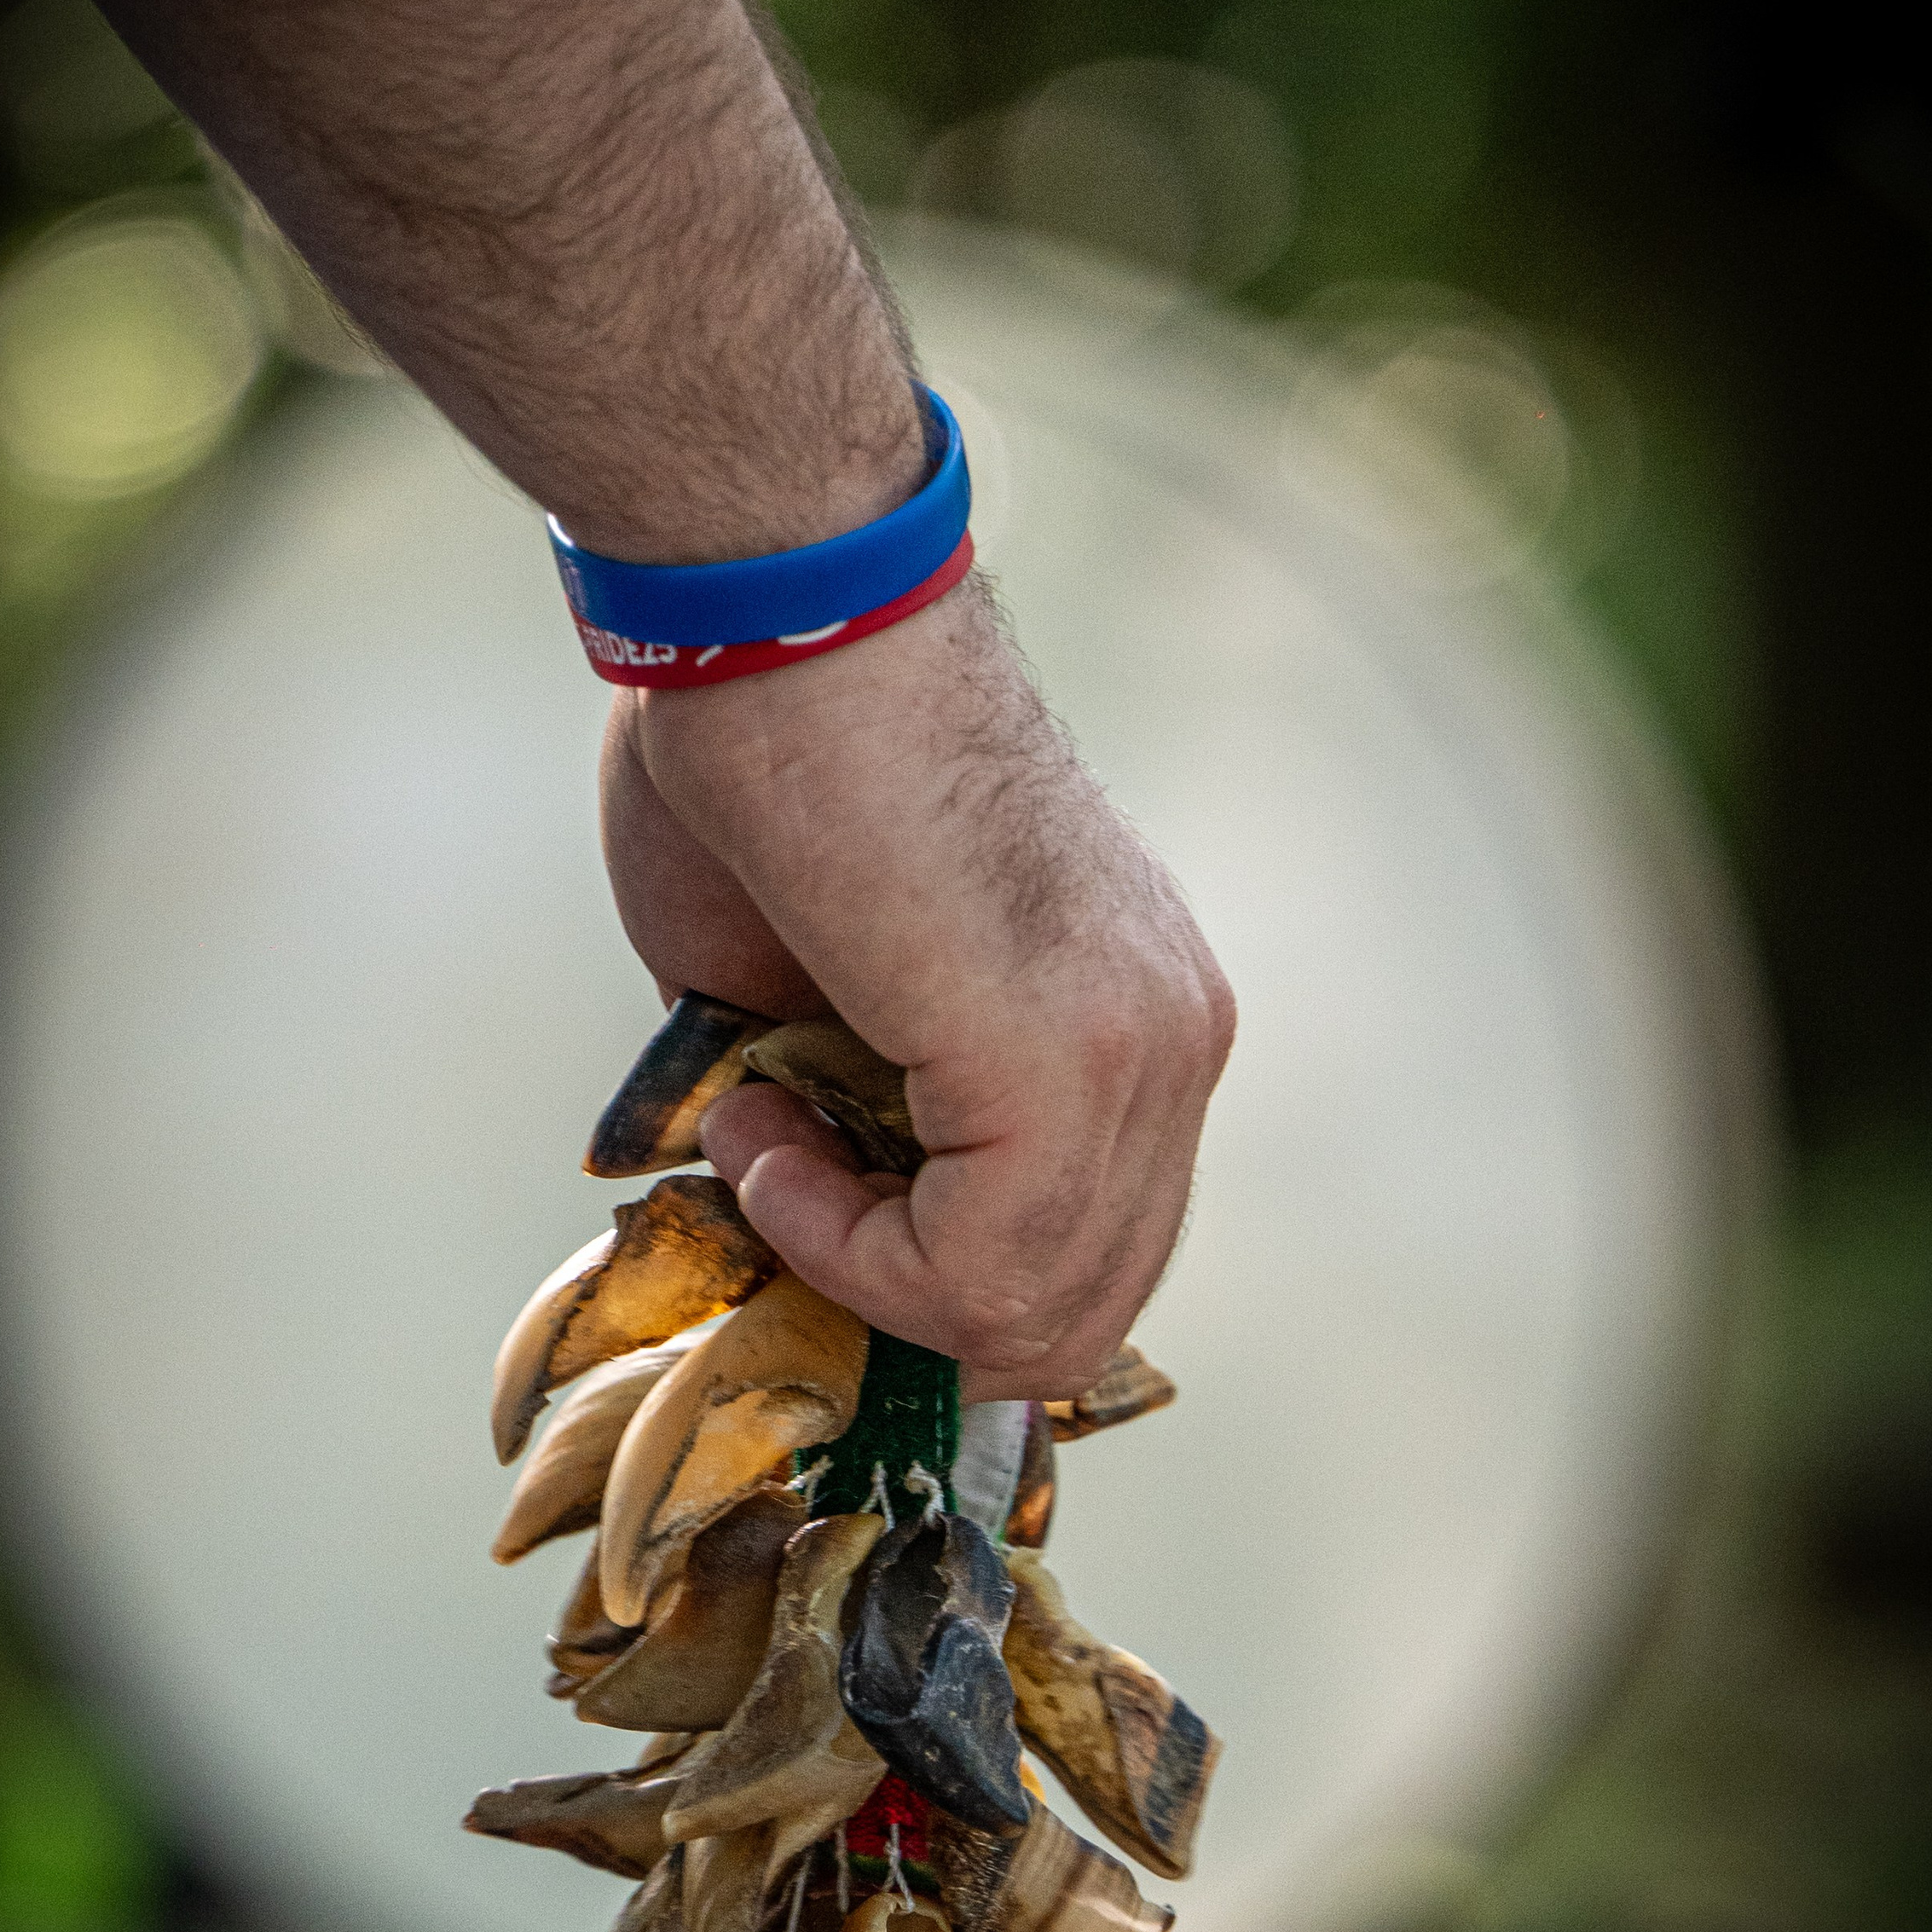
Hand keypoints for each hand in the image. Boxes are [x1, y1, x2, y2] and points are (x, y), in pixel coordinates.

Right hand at [599, 577, 1234, 1401]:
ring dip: (852, 1264)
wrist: (770, 618)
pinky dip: (839, 1242)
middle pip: (1078, 1308)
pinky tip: (767, 1128)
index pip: (1086, 1246)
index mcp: (1136, 1015)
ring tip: (759, 1129)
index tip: (786, 1156)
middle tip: (775, 1174)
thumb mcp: (818, 984)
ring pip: (1031, 1313)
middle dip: (898, 1293)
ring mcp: (1142, 1054)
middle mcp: (1172, 1040)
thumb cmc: (765, 755)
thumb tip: (803, 1201)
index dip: (926, 1268)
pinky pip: (973, 1273)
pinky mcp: (1066, 1063)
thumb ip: (852, 1105)